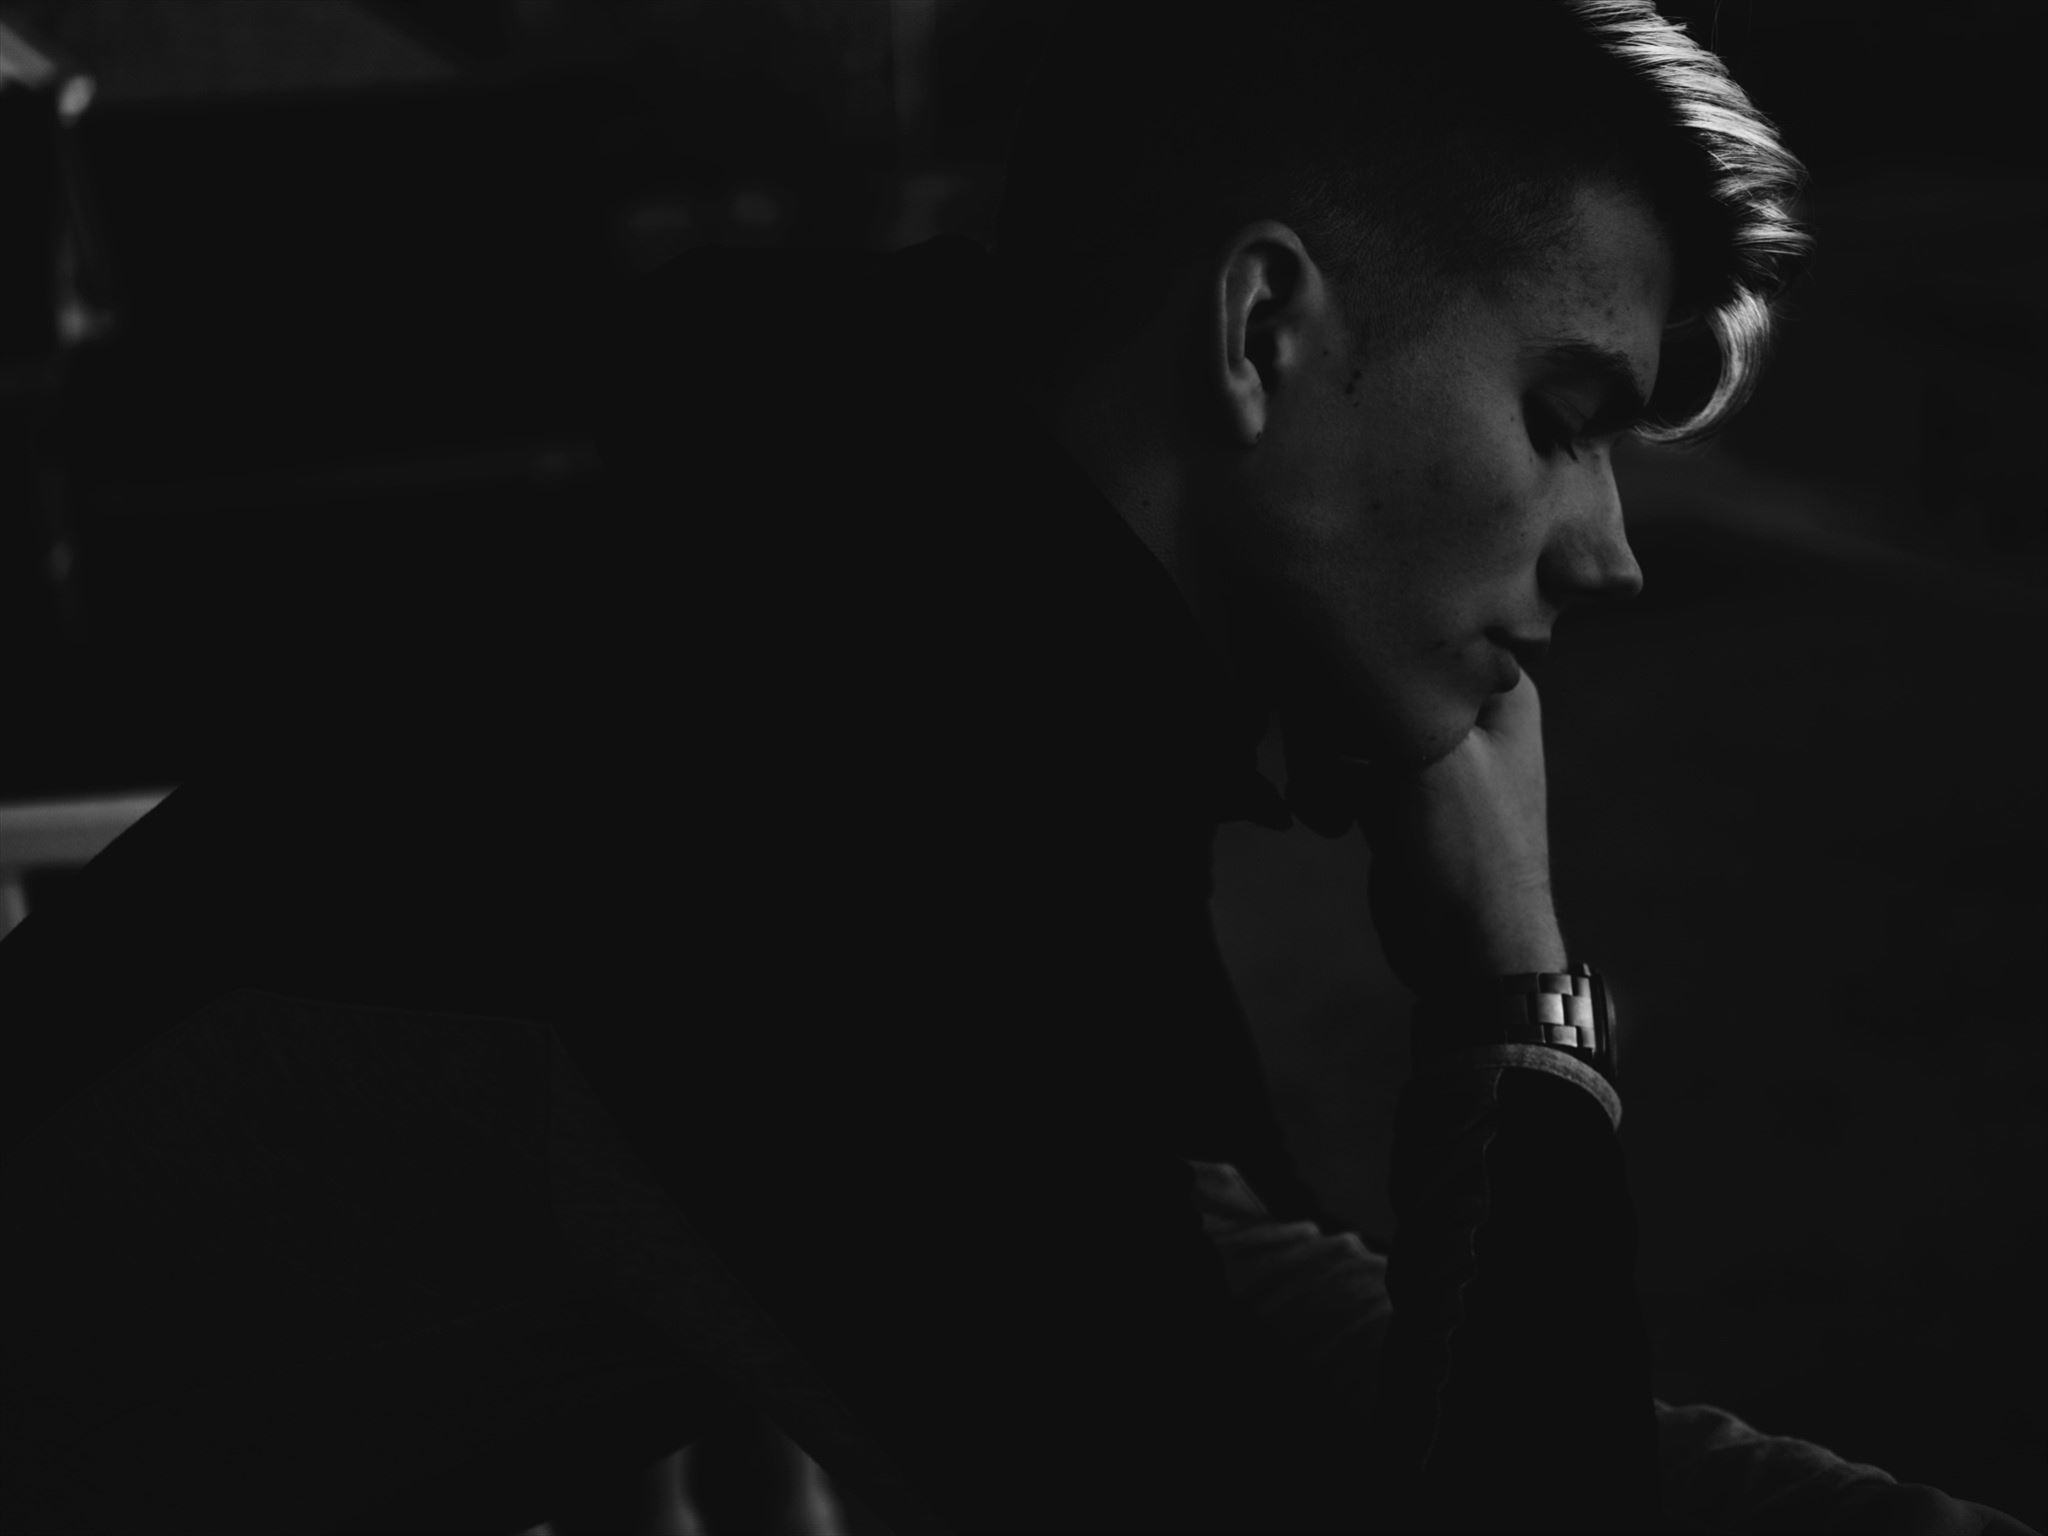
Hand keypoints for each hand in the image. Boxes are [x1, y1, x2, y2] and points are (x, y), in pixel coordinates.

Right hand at [1286, 676, 1564, 996]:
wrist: (1468, 953)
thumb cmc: (1468, 848)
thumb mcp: (1425, 751)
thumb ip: (1374, 688)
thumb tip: (1319, 644)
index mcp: (1492, 677)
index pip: (1408, 628)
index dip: (1357, 652)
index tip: (1330, 687)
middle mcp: (1460, 704)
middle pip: (1364, 673)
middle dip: (1328, 720)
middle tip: (1329, 763)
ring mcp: (1425, 748)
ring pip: (1340, 718)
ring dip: (1319, 761)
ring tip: (1330, 803)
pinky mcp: (1391, 788)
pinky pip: (1335, 761)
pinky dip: (1322, 788)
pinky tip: (1330, 822)